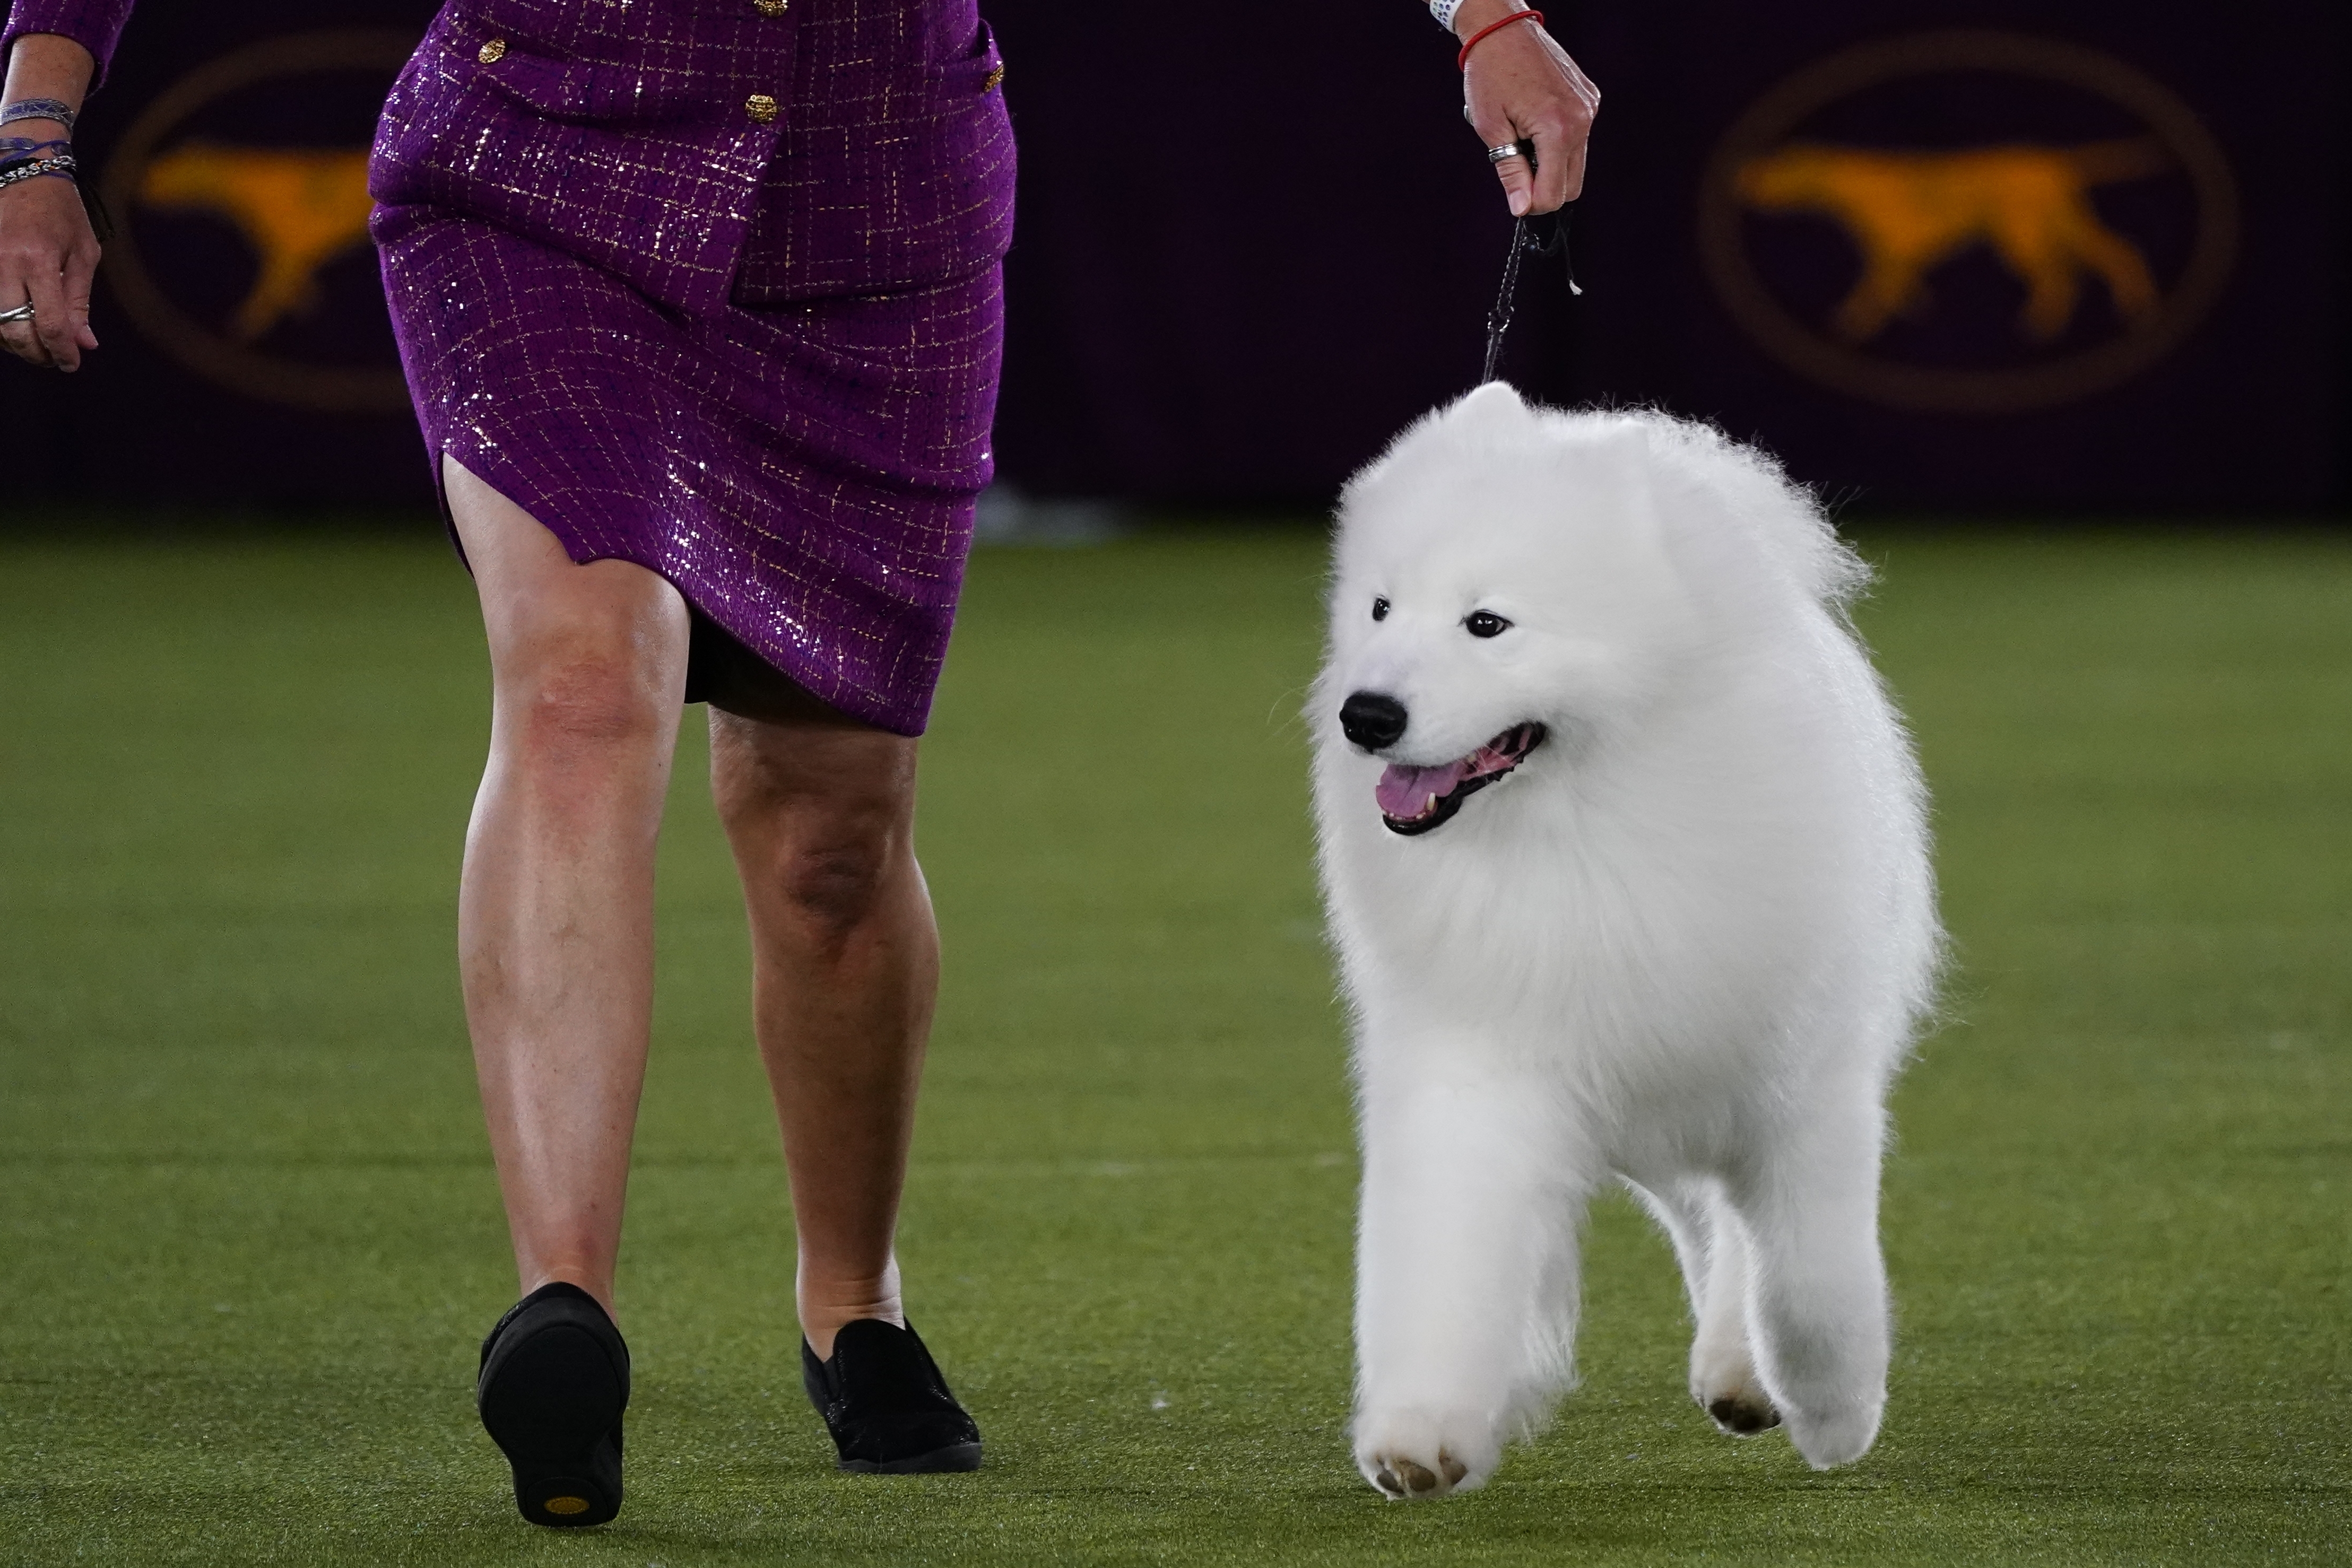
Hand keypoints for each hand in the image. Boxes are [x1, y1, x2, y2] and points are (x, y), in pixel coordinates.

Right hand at [0, 169, 100, 369]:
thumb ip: (80, 301)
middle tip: (52, 359)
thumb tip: (84, 343)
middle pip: (13, 328)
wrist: (24, 172)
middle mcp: (5, 262)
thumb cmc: (62, 213)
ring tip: (36, 345)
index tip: (71, 364)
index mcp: (39, 261)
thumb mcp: (83, 254)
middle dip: (35, 352)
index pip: (49, 323)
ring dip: (13, 341)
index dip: (61, 352)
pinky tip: (16, 324)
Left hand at [1455, 2, 1599, 215]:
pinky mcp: (1589, 98)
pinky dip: (1557, 141)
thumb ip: (1510, 173)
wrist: (1502, 29)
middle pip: (1572, 185)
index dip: (1531, 203)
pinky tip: (1535, 121)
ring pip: (1577, 162)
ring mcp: (1589, 107)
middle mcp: (1582, 119)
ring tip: (1523, 138)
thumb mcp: (1491, 129)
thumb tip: (1522, 209)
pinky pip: (1579, 137)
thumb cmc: (1490, 74)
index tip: (1514, 195)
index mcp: (1558, 129)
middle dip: (1543, 186)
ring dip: (1550, 163)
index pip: (1554, 194)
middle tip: (1515, 165)